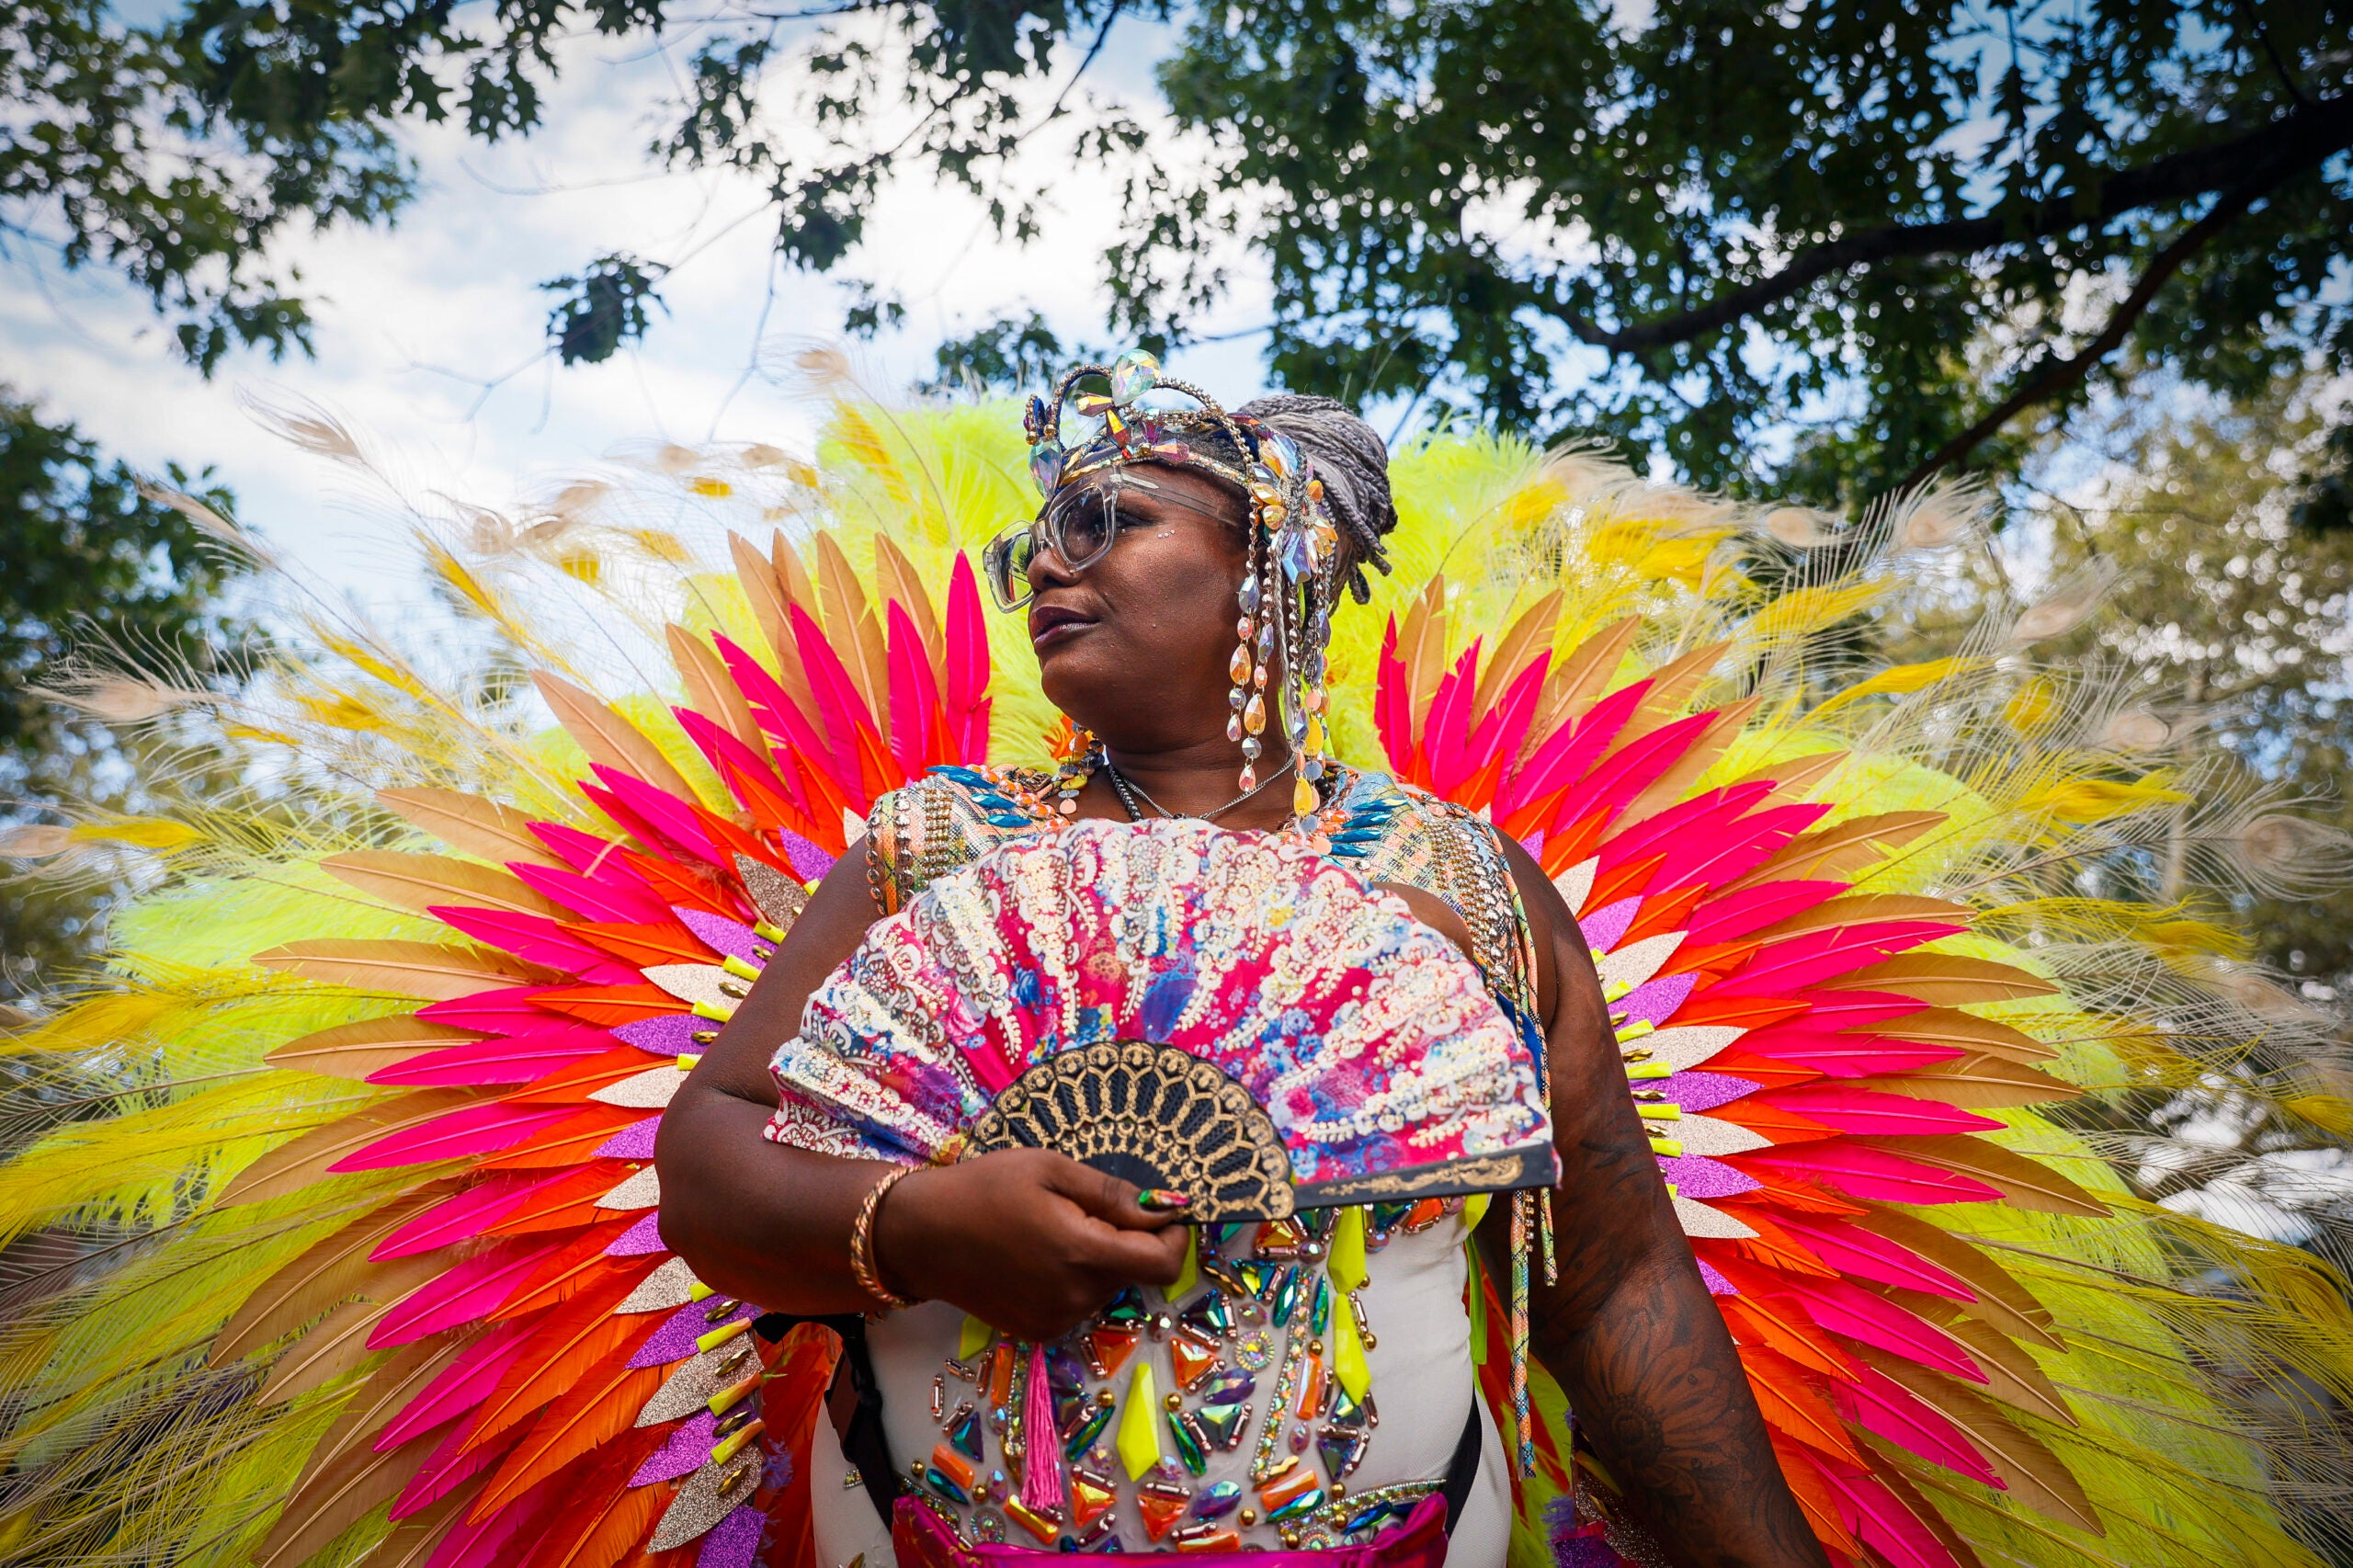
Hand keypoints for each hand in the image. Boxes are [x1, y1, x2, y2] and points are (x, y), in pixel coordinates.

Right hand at [872, 1148, 1189, 1340]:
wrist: (919, 1234)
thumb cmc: (983, 1188)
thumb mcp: (1050, 1170)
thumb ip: (1114, 1195)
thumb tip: (1169, 1207)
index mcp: (1082, 1254)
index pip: (1162, 1264)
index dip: (1175, 1237)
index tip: (1164, 1211)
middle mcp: (1075, 1297)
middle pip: (1134, 1272)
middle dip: (1126, 1240)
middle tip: (1081, 1207)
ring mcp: (1055, 1320)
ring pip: (1107, 1288)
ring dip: (1099, 1259)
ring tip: (1052, 1228)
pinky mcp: (1037, 1331)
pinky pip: (1080, 1303)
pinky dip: (1075, 1279)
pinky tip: (1038, 1256)